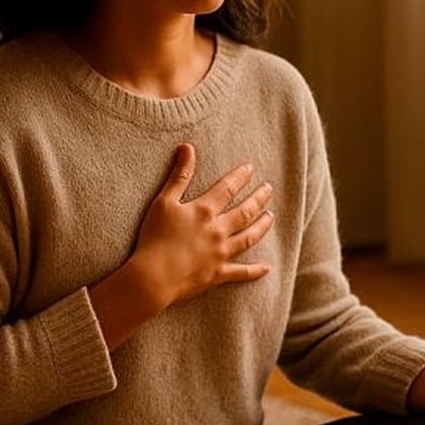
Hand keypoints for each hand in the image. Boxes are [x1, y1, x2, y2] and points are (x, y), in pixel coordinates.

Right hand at [133, 142, 274, 307]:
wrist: (153, 276)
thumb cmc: (154, 237)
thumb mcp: (163, 202)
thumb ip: (179, 176)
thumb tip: (188, 147)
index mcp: (204, 211)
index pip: (228, 188)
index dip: (240, 176)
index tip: (251, 168)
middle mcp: (218, 230)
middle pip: (245, 211)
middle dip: (259, 198)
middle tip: (269, 189)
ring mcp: (220, 253)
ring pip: (249, 237)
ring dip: (261, 226)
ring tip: (270, 217)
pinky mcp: (218, 274)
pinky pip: (242, 272)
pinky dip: (255, 270)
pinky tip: (266, 267)